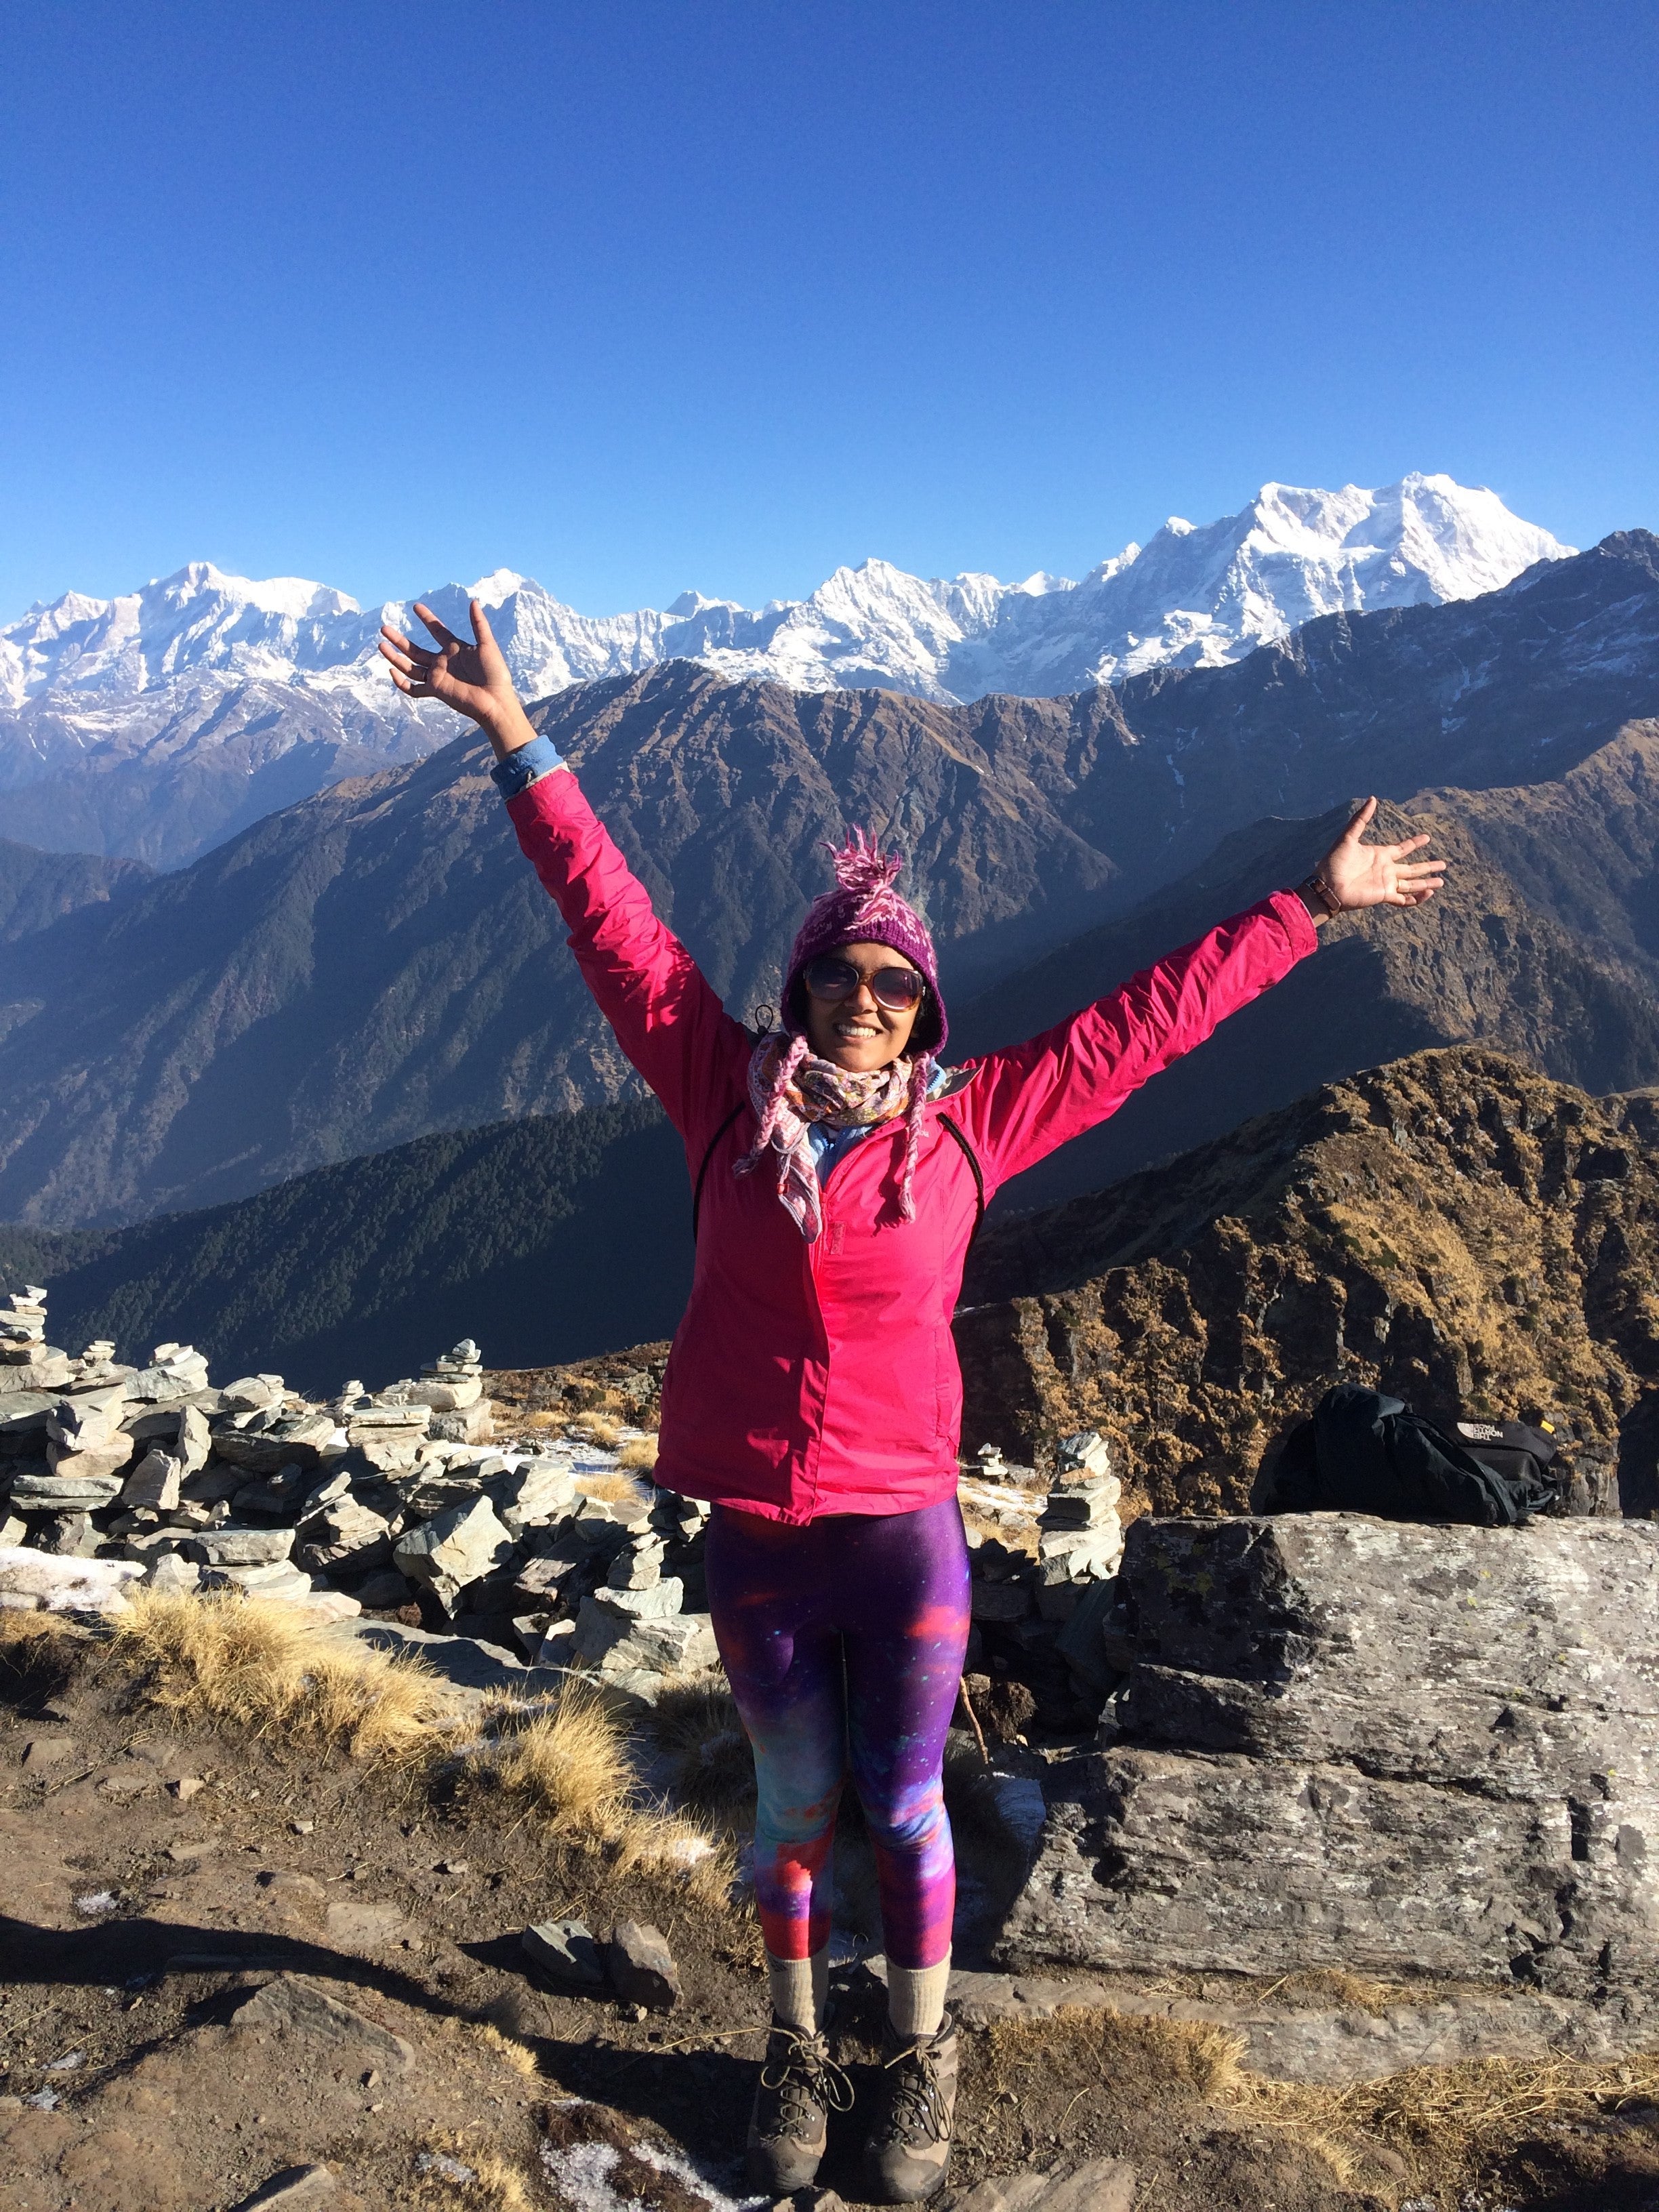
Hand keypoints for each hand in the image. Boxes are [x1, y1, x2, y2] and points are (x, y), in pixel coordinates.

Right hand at [377, 599, 535, 755]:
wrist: (495, 699)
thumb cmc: (495, 673)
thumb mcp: (488, 644)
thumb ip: (479, 624)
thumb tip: (473, 601)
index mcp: (454, 648)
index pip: (436, 630)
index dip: (426, 618)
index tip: (415, 607)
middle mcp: (442, 662)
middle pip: (415, 649)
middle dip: (399, 639)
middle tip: (384, 628)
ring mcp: (437, 677)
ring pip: (409, 667)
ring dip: (395, 656)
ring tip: (381, 644)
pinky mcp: (436, 691)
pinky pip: (414, 689)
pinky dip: (401, 683)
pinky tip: (391, 671)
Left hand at [1313, 797, 1446, 917]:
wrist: (1327, 885)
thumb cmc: (1334, 862)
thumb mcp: (1348, 836)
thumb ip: (1361, 818)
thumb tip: (1372, 798)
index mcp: (1380, 855)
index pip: (1403, 849)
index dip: (1415, 843)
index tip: (1427, 837)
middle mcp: (1386, 869)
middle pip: (1413, 868)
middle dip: (1428, 866)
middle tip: (1444, 864)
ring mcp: (1386, 883)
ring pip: (1412, 884)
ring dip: (1427, 883)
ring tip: (1441, 882)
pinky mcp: (1384, 895)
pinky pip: (1404, 899)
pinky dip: (1417, 898)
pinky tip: (1428, 894)